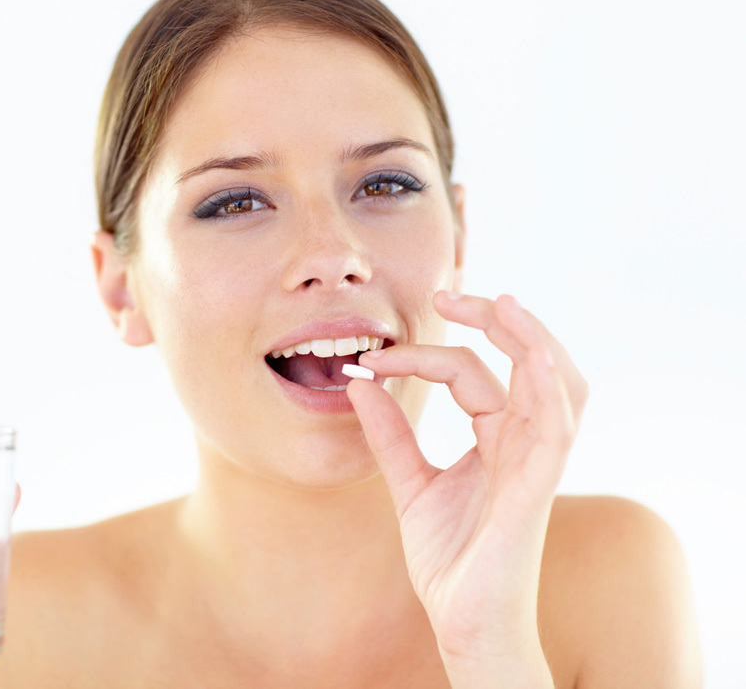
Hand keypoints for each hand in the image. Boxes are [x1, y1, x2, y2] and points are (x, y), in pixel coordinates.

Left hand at [347, 292, 586, 678]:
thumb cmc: (450, 558)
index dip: (420, 356)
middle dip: (496, 321)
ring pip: (557, 384)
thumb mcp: (410, 484)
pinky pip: (555, 429)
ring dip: (532, 339)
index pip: (469, 372)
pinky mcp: (536, 489)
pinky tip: (530, 357)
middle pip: (528, 362)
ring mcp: (536, 463)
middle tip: (448, 293)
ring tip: (501, 303)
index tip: (370, 358)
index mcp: (496, 438)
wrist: (463, 622)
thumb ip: (389, 434)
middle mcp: (523, 442)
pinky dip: (548, 388)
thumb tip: (359, 381)